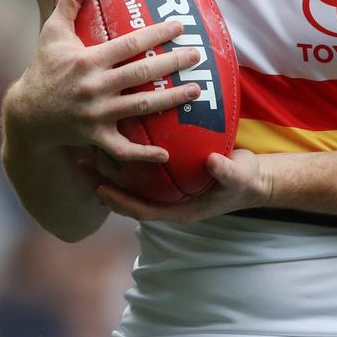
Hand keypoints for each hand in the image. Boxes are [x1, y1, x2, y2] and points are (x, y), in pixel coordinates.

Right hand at [8, 0, 201, 164]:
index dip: (156, 34)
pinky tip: (166, 152)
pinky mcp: (96, 137)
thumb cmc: (44, 68)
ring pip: (141, 107)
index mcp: (88, 60)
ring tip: (197, 90)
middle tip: (198, 55)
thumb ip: (70, 0)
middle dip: (173, 64)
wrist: (26, 115)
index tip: (180, 26)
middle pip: (142, 74)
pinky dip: (143, 154)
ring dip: (171, 100)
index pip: (129, 44)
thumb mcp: (52, 32)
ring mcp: (96, 114)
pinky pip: (122, 149)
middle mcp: (94, 87)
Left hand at [95, 149, 272, 223]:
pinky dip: (131, 149)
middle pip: (129, 192)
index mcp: (178, 209)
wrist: (253, 177)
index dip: (120, 201)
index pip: (142, 209)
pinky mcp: (171, 167)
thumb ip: (225, 172)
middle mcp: (167, 197)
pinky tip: (119, 127)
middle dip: (104, 180)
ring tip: (88, 145)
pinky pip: (145, 162)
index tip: (100, 189)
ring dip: (111, 163)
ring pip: (132, 177)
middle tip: (82, 162)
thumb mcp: (238, 178)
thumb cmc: (243, 181)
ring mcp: (168, 183)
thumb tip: (212, 162)